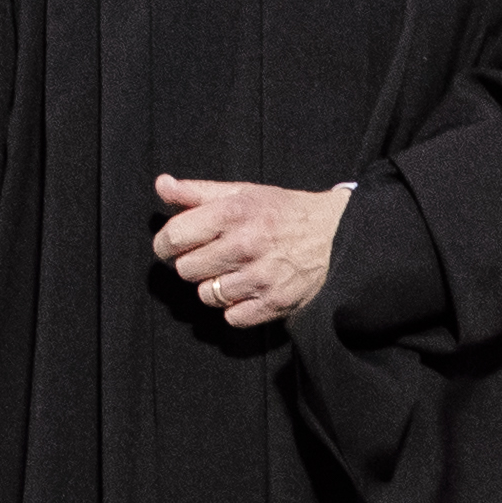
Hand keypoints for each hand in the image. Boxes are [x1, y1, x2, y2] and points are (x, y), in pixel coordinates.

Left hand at [152, 174, 349, 327]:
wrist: (339, 236)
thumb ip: (198, 192)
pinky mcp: (275, 303)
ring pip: (207, 295)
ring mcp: (261, 277)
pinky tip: (249, 290)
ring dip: (215, 287)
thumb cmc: (285, 213)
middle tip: (213, 256)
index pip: (174, 237)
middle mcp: (246, 245)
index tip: (172, 246)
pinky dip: (236, 308)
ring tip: (234, 273)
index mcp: (234, 213)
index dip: (165, 244)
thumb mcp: (243, 193)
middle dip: (194, 264)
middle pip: (186, 270)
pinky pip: (232, 317)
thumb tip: (162, 185)